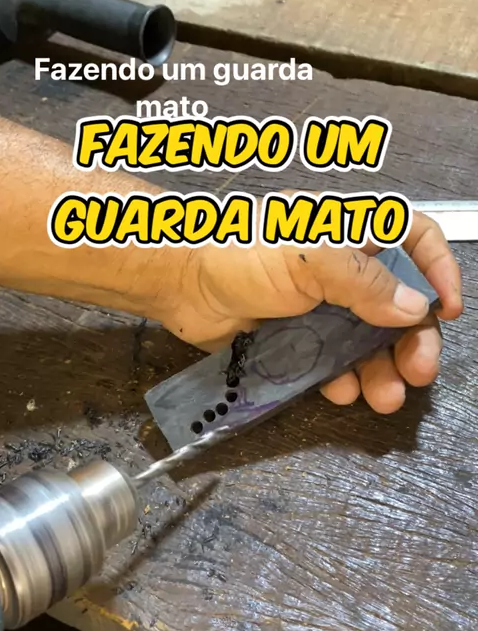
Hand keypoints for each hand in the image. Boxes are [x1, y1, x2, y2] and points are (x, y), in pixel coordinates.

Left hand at [154, 210, 461, 413]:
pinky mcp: (296, 337)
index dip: (438, 270)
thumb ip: (366, 282)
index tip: (448, 309)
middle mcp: (342, 270)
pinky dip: (341, 379)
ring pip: (368, 341)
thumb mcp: (311, 257)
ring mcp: (320, 305)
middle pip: (399, 305)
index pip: (414, 239)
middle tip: (419, 370)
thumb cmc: (241, 251)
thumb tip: (414, 309)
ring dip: (382, 370)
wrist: (182, 283)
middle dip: (413, 340)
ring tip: (384, 396)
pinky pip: (331, 362)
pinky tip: (342, 391)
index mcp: (352, 234)